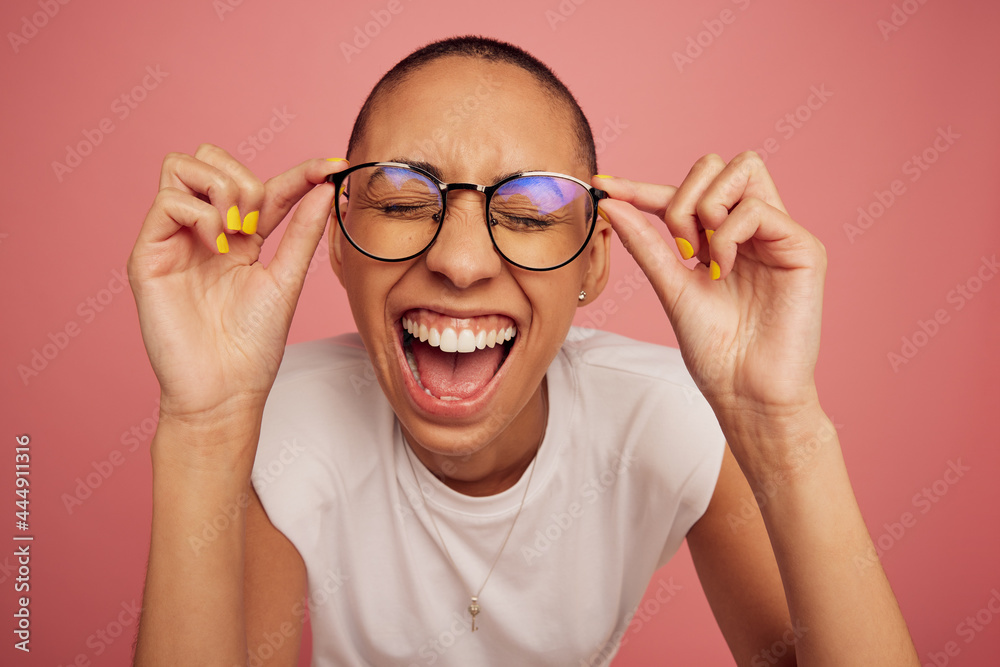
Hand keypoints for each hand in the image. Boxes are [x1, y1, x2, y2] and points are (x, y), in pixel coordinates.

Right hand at [127, 144, 348, 422]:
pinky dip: (200, 214)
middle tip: (258, 225)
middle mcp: (204, 232)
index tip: (334, 167)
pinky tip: (218, 246)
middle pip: (210, 159)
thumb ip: (302, 231)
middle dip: (244, 178)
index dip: (300, 172)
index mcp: (241, 239)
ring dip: (220, 190)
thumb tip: (326, 186)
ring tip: (236, 234)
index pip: (266, 187)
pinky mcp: (149, 254)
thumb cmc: (253, 345)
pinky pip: (167, 202)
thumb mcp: (287, 279)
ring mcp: (174, 240)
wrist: (224, 389)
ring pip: (181, 167)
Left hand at [595, 152, 826, 435]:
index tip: (606, 184)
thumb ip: (646, 244)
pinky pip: (757, 209)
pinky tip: (725, 269)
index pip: (683, 193)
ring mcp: (779, 234)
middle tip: (679, 248)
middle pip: (717, 164)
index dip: (642, 186)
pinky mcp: (803, 247)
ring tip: (703, 257)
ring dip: (706, 208)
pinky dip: (729, 234)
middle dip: (683, 197)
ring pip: (743, 168)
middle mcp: (752, 229)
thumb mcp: (669, 287)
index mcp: (722, 238)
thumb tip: (611, 202)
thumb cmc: (714, 349)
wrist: (745, 391)